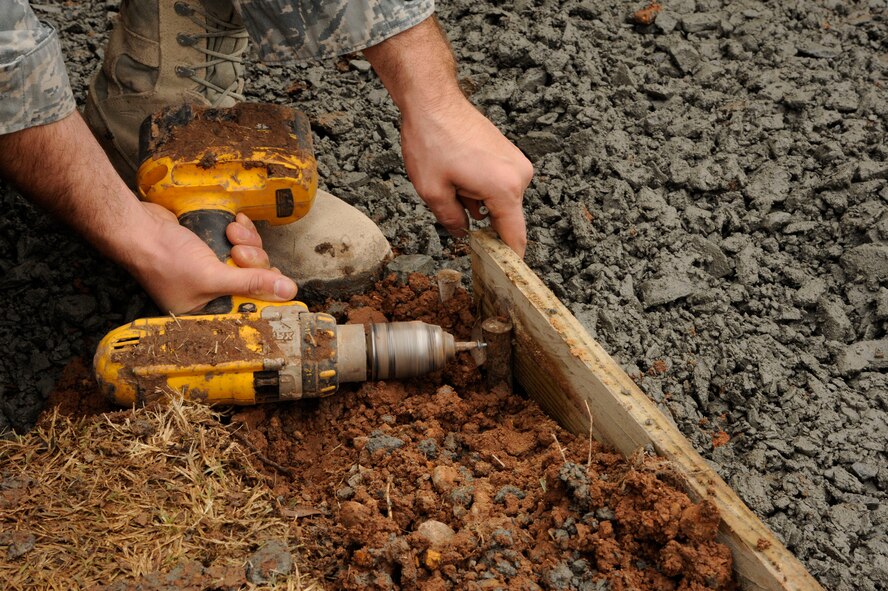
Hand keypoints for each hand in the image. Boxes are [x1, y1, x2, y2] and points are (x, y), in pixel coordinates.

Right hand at [130, 203, 296, 313]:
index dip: (264, 289)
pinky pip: (241, 241)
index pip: (251, 305)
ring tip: (231, 233)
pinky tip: (235, 222)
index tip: (271, 275)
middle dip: (252, 259)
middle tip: (237, 251)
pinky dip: (242, 231)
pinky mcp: (212, 247)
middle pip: (255, 278)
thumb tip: (288, 291)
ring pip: (250, 257)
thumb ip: (252, 283)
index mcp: (208, 311)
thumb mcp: (213, 276)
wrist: (138, 226)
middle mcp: (211, 292)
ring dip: (247, 241)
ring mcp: (212, 268)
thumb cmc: (164, 259)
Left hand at [401, 97, 532, 256]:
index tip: (505, 276)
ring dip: (479, 202)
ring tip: (453, 180)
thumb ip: (452, 222)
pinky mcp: (511, 154)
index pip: (515, 236)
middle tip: (452, 203)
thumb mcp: (433, 192)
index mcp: (504, 189)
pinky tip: (460, 173)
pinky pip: (499, 184)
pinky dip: (481, 187)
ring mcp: (518, 163)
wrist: (434, 100)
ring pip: (501, 201)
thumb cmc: (432, 141)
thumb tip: (464, 235)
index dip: (509, 259)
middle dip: (482, 221)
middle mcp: (520, 176)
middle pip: (506, 218)